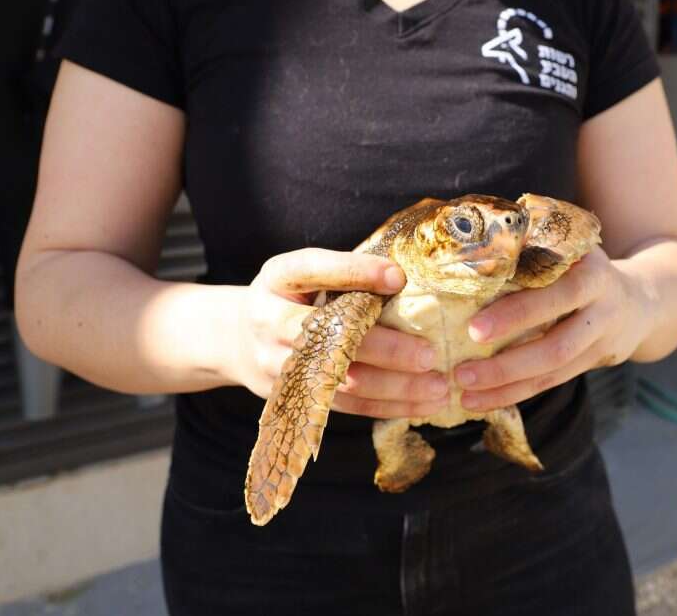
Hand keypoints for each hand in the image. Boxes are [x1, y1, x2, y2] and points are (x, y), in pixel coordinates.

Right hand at [227, 248, 448, 417]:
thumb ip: (345, 271)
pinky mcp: (295, 398)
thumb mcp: (305, 270)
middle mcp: (272, 322)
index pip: (317, 269)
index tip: (399, 277)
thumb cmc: (290, 296)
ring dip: (397, 388)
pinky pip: (347, 406)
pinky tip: (422, 404)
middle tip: (429, 353)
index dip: (357, 273)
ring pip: (345, 383)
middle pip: (334, 340)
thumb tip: (400, 277)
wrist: (239, 339)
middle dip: (387, 350)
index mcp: (279, 277)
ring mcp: (280, 366)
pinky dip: (388, 407)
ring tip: (438, 386)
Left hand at [453, 247, 649, 410]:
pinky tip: (483, 401)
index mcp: (593, 275)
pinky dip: (516, 393)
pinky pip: (552, 383)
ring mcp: (600, 343)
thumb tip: (471, 249)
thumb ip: (534, 246)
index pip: (557, 297)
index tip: (475, 328)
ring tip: (466, 394)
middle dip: (507, 364)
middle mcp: (602, 312)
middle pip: (556, 346)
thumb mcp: (571, 247)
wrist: (642, 300)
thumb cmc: (584, 265)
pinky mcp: (592, 365)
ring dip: (507, 386)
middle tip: (462, 373)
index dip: (517, 314)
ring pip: (553, 372)